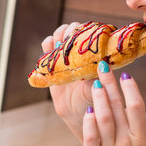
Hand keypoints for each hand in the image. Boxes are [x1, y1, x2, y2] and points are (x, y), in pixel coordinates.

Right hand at [41, 22, 92, 141]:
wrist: (76, 115)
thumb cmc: (92, 103)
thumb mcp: (96, 92)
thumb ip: (95, 79)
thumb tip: (98, 66)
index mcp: (94, 55)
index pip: (89, 34)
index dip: (84, 30)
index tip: (81, 34)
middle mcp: (79, 53)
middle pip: (73, 31)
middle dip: (70, 30)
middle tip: (68, 38)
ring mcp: (65, 57)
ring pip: (59, 36)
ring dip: (58, 34)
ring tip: (59, 44)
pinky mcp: (52, 64)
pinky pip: (47, 48)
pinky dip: (47, 44)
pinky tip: (48, 49)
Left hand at [83, 64, 145, 145]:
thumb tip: (142, 120)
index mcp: (142, 142)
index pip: (137, 108)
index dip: (131, 89)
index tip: (125, 75)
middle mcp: (127, 144)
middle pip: (118, 107)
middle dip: (110, 84)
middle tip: (102, 66)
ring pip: (103, 119)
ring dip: (98, 99)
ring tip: (94, 83)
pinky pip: (90, 138)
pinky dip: (89, 123)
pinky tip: (87, 111)